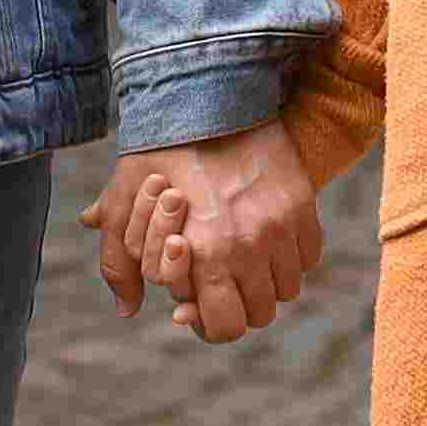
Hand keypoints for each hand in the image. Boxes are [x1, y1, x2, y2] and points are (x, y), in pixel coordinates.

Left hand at [83, 117, 319, 345]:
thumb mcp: (123, 205)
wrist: (208, 98)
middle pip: (260, 315)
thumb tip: (125, 310)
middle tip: (220, 284)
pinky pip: (307, 257)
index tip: (199, 308)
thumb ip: (118, 263)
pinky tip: (265, 239)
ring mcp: (282, 227)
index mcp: (204, 252)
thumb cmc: (158, 153)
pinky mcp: (304, 207)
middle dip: (238, 307)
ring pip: (287, 290)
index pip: (223, 327)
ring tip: (241, 259)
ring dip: (265, 283)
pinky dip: (289, 258)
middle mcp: (249, 246)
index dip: (209, 325)